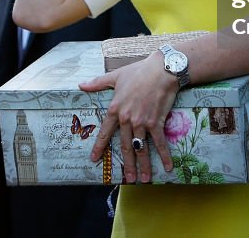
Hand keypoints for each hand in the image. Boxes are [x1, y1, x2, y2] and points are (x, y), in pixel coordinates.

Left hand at [79, 51, 177, 183]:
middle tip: (127, 179)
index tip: (94, 159)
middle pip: (125, 146)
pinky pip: (159, 143)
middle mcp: (127, 119)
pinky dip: (164, 155)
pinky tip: (167, 167)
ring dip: (143, 165)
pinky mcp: (156, 122)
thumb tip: (80, 84)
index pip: (105, 132)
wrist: (161, 70)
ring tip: (144, 179)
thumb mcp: (115, 76)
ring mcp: (142, 122)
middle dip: (127, 164)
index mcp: (115, 109)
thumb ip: (97, 83)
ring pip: (141, 148)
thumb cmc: (138, 71)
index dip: (99, 147)